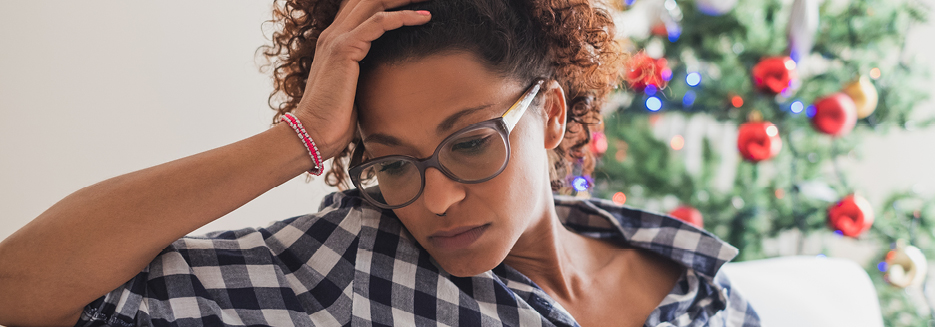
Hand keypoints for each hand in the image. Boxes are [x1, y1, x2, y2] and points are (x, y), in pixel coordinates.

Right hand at [293, 0, 431, 159]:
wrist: (313, 132)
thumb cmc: (335, 119)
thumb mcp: (354, 89)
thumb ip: (366, 74)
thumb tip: (390, 77)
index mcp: (335, 41)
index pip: (361, 8)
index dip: (386, 3)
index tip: (414, 4)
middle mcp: (333, 34)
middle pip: (368, 0)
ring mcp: (336, 39)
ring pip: (373, 3)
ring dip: (403, 0)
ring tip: (427, 0)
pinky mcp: (344, 49)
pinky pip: (379, 22)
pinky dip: (403, 16)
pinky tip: (424, 17)